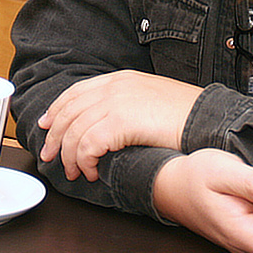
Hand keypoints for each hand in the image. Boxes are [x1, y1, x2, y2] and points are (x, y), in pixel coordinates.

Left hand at [38, 70, 202, 181]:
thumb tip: (108, 125)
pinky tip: (92, 172)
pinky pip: (87, 145)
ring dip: (69, 156)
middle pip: (68, 111)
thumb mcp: (151, 99)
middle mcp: (113, 87)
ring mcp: (115, 102)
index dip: (56, 110)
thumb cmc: (186, 114)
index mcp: (120, 79)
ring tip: (74, 172)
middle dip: (55, 136)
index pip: (76, 92)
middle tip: (50, 156)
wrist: (206, 118)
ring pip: (74, 131)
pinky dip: (84, 161)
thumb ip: (127, 105)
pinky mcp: (119, 121)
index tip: (47, 125)